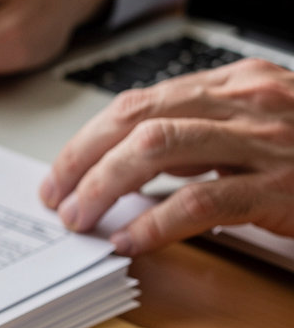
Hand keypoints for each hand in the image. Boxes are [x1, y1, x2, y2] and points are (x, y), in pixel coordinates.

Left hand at [40, 59, 293, 254]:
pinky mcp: (283, 186)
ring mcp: (266, 141)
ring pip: (157, 148)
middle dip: (82, 160)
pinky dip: (154, 223)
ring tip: (80, 220)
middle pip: (135, 120)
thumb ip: (202, 144)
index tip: (60, 173)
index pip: (137, 103)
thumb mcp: (258, 135)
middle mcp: (246, 101)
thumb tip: (129, 175)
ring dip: (104, 187)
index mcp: (235, 85)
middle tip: (56, 199)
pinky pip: (201, 201)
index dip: (87, 139)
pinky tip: (130, 242)